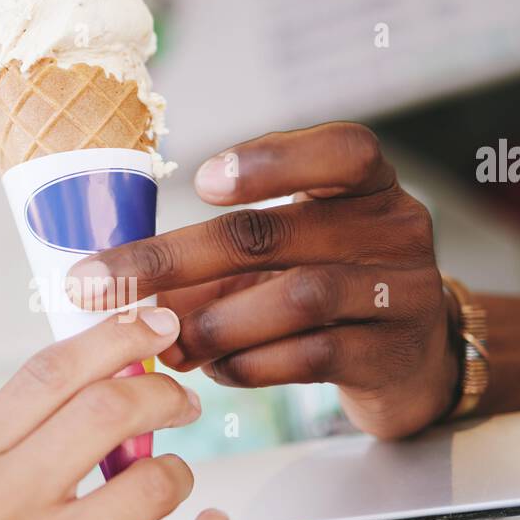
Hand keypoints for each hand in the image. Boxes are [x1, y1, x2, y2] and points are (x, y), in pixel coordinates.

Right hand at [0, 310, 238, 519]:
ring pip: (155, 481)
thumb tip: (100, 381)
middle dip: (164, 391)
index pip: (49, 373)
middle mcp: (0, 511)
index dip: (113, 335)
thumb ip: (14, 442)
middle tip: (180, 400)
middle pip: (108, 408)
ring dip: (181, 473)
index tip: (152, 324)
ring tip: (170, 484)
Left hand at [67, 123, 457, 438]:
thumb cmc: (334, 287)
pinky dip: (250, 363)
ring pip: (296, 298)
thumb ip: (223, 254)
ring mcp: (401, 293)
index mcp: (367, 185)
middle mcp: (394, 229)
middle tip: (106, 283)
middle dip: (177, 259)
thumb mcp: (294, 249)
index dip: (272, 161)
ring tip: (165, 341)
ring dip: (213, 321)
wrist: (414, 361)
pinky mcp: (389, 355)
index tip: (202, 181)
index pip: (342, 150)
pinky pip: (310, 357)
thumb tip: (122, 281)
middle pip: (276, 233)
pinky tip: (217, 368)